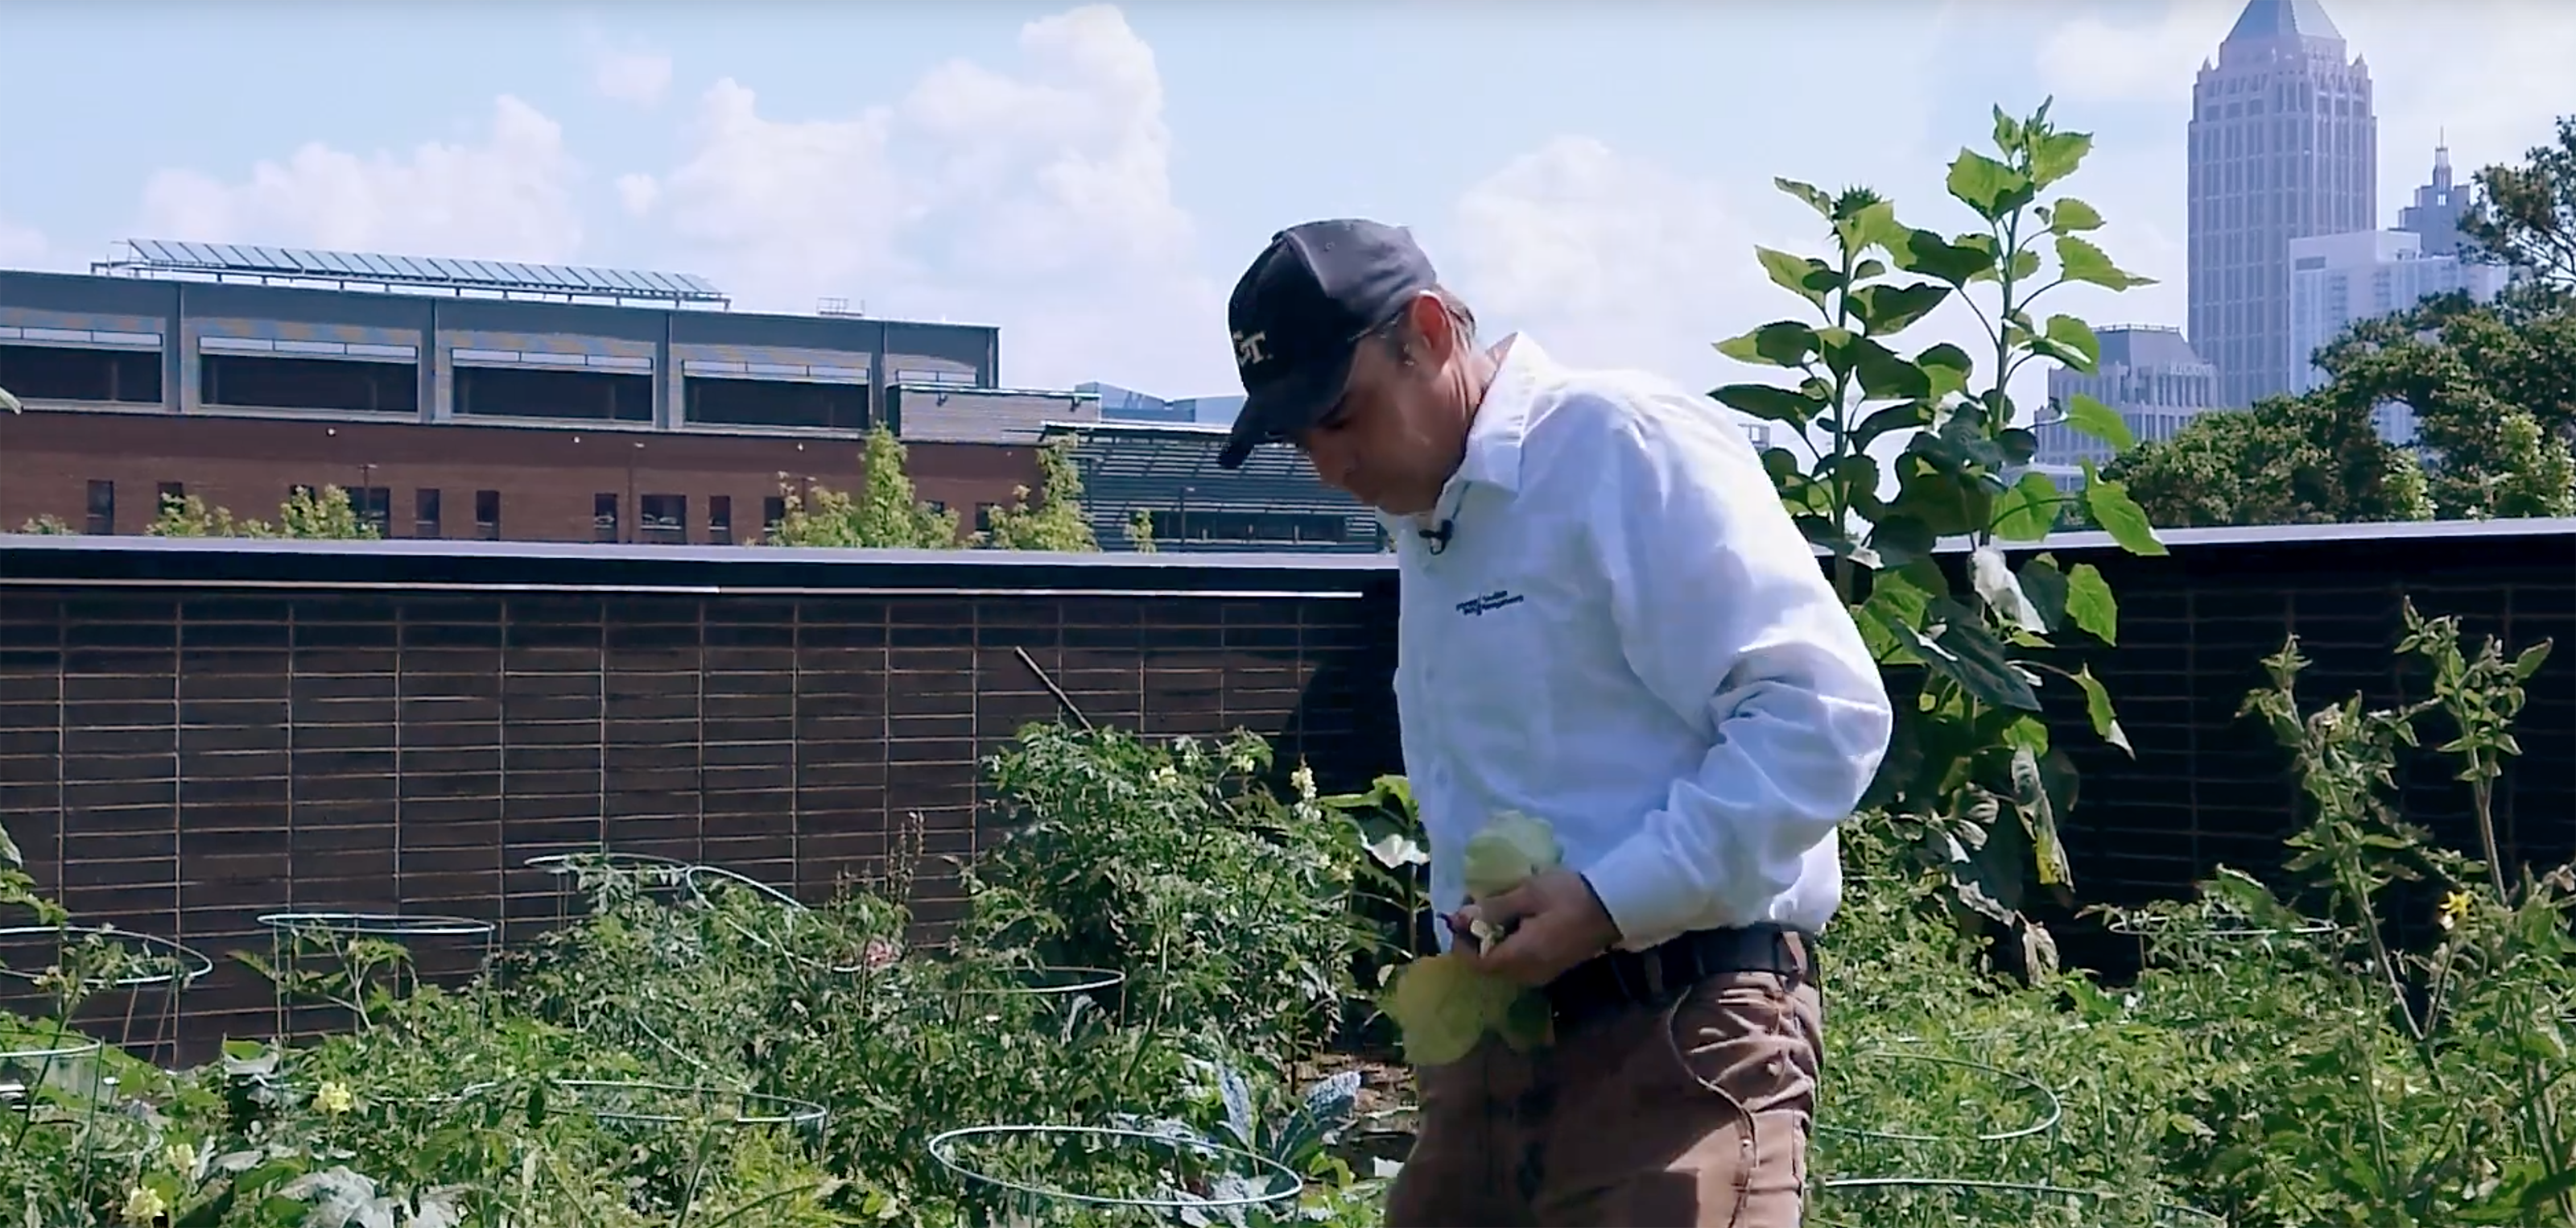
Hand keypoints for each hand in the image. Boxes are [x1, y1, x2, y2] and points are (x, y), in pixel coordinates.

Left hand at [1448, 868, 1621, 987]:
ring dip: (1493, 941)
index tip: (1460, 916)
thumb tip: (1461, 917)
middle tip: (1476, 906)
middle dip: (1476, 939)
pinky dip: (1510, 945)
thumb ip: (1492, 908)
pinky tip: (1516, 920)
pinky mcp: (1553, 967)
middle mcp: (1528, 974)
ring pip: (1504, 965)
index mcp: (1520, 958)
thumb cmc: (1569, 896)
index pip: (1476, 964)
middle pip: (1489, 966)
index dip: (1461, 942)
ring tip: (1495, 908)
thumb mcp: (1527, 894)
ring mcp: (1543, 974)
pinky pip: (1520, 963)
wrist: (1615, 906)